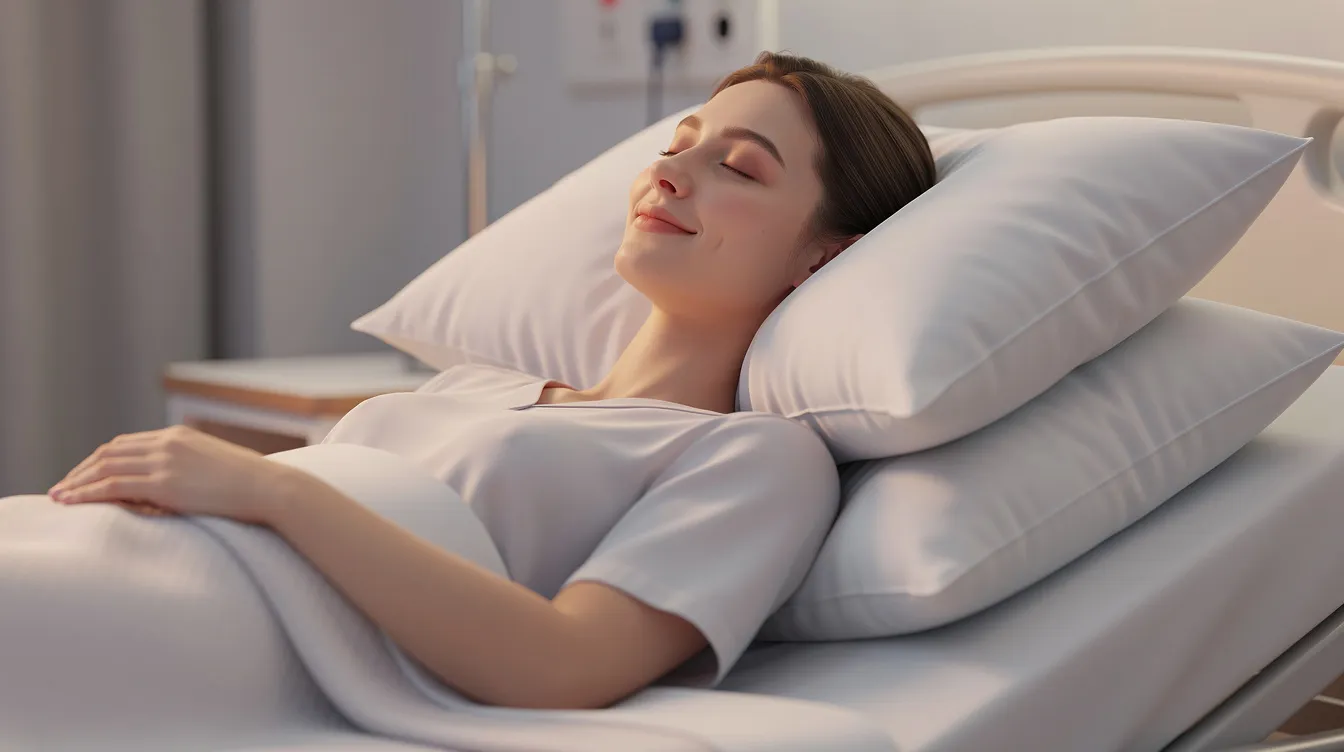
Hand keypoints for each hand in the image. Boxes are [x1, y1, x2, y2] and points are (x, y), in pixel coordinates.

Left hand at [48, 425, 292, 524]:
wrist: (270, 488)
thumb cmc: (250, 485)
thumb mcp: (214, 467)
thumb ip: (188, 468)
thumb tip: (170, 487)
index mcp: (178, 436)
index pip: (125, 443)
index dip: (98, 460)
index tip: (84, 475)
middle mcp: (167, 443)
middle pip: (109, 452)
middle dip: (81, 470)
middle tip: (61, 488)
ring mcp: (165, 461)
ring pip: (105, 467)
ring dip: (76, 482)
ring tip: (58, 497)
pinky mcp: (165, 483)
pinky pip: (114, 485)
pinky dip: (87, 492)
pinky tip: (71, 502)